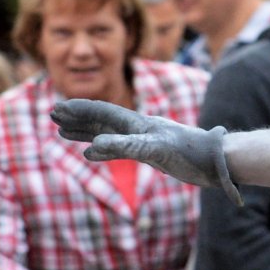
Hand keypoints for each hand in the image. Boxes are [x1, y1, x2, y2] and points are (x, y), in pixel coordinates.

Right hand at [52, 99, 241, 204]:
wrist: (217, 161)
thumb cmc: (190, 153)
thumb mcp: (155, 150)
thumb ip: (125, 148)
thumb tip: (91, 149)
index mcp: (138, 123)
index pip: (102, 112)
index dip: (80, 110)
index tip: (57, 108)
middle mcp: (139, 128)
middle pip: (101, 119)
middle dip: (77, 117)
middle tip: (53, 114)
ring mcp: (145, 140)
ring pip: (107, 132)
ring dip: (85, 131)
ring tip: (63, 132)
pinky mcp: (152, 153)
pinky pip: (120, 147)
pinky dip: (103, 148)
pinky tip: (95, 151)